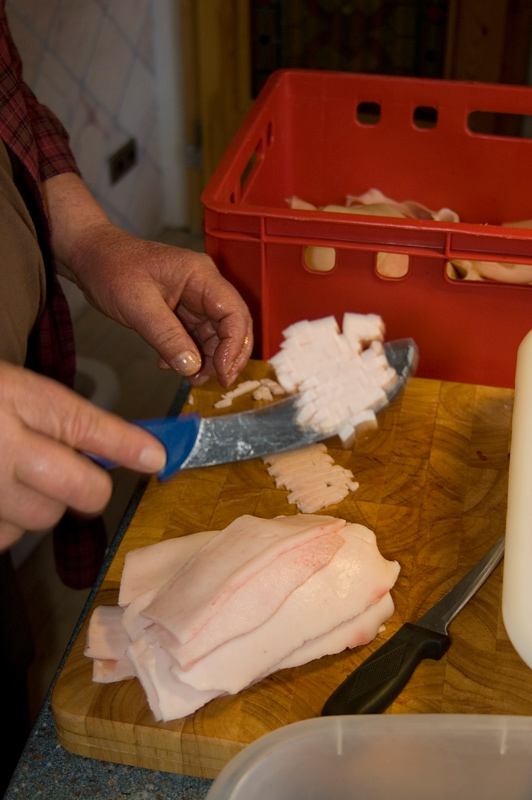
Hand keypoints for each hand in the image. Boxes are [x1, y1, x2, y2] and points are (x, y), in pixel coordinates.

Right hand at [0, 361, 165, 550]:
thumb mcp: (15, 391)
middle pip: (81, 491)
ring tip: (15, 476)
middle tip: (78, 475)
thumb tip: (129, 448)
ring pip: (46, 518)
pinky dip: (11, 522)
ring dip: (43, 504)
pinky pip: (10, 537)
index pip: (87, 426)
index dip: (129, 445)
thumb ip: (65, 419)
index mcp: (15, 402)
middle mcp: (2, 448)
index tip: (156, 457)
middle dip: (89, 487)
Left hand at [42, 173, 252, 387]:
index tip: (221, 372)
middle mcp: (204, 286)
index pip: (234, 313)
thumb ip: (167, 337)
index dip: (233, 346)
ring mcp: (194, 298)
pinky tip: (170, 365)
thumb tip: (192, 367)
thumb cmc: (111, 268)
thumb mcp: (137, 306)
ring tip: (191, 379)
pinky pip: (196, 336)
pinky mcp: (182, 310)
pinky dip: (189, 354)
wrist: (90, 256)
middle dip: (228, 356)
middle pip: (233, 325)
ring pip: (217, 334)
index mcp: (200, 276)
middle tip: (216, 382)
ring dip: (208, 360)